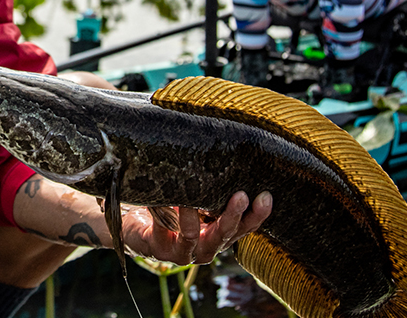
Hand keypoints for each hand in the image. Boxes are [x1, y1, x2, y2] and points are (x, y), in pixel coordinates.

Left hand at [120, 191, 271, 264]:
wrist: (141, 230)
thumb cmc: (175, 212)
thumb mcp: (199, 202)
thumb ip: (213, 191)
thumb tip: (226, 153)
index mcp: (220, 235)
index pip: (246, 227)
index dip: (258, 215)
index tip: (265, 196)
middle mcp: (206, 248)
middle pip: (224, 234)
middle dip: (233, 215)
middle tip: (240, 195)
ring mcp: (184, 252)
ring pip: (193, 236)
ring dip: (192, 216)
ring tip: (189, 199)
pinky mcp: (161, 250)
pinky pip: (162, 230)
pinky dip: (161, 212)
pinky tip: (158, 199)